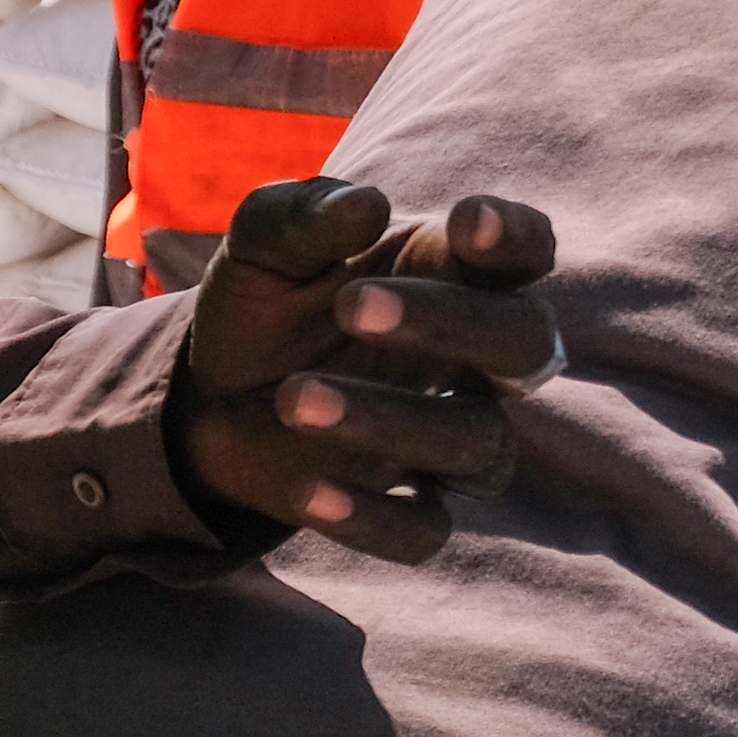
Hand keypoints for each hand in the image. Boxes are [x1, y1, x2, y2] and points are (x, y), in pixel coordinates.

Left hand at [173, 178, 558, 563]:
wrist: (211, 397)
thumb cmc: (266, 303)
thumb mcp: (263, 247)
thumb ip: (306, 216)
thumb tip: (366, 207)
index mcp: (454, 276)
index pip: (526, 252)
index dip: (515, 238)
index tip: (468, 222)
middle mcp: (475, 359)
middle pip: (524, 343)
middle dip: (449, 322)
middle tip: (350, 305)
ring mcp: (450, 438)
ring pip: (479, 440)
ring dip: (391, 420)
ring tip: (291, 398)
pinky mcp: (411, 506)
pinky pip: (427, 530)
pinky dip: (374, 517)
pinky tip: (308, 491)